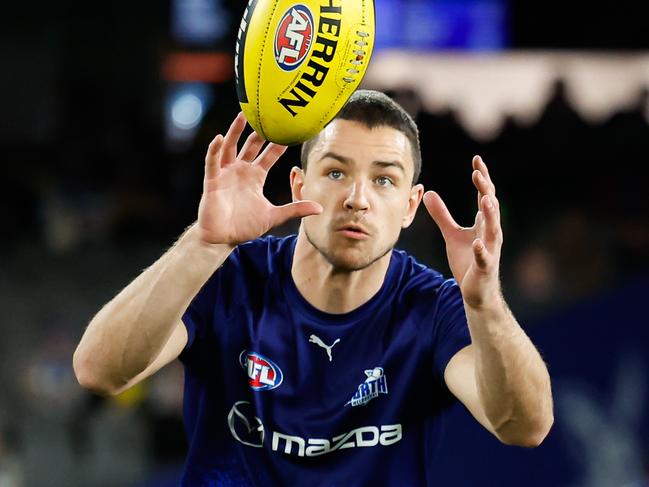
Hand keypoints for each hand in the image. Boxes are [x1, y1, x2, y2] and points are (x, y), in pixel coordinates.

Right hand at [197, 112, 321, 244]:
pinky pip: (213, 162)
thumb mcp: (274, 216)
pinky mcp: (213, 181)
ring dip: (235, 131)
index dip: (279, 143)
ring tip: (243, 114)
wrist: (222, 238)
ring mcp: (226, 174)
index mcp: (255, 177)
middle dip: (259, 131)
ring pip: (230, 147)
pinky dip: (214, 150)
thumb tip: (319, 208)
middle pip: (251, 146)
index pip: (269, 155)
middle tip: (269, 114)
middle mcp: (241, 171)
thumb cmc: (244, 227)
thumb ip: (295, 209)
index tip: (289, 129)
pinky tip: (219, 138)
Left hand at [423, 156, 502, 308]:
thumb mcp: (451, 234)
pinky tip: (477, 242)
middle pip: (491, 207)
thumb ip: (442, 215)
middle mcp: (490, 233)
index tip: (476, 160)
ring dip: (491, 214)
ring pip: (493, 229)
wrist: (476, 291)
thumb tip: (428, 193)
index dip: (482, 178)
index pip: (485, 195)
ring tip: (486, 199)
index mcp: (484, 223)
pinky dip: (481, 250)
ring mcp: (490, 250)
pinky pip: (484, 257)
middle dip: (486, 189)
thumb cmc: (467, 261)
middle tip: (478, 173)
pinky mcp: (485, 267)